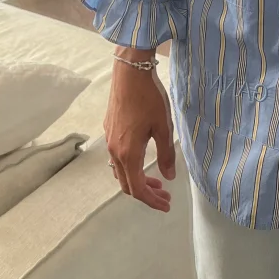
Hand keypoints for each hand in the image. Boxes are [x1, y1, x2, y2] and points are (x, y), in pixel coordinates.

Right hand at [104, 51, 175, 212]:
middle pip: (126, 184)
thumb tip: (169, 176)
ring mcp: (109, 140)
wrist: (130, 73)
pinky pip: (116, 158)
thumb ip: (166, 155)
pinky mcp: (109, 129)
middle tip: (165, 195)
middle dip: (146, 194)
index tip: (167, 205)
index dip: (152, 201)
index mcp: (128, 153)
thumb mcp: (163, 128)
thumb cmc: (149, 98)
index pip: (137, 189)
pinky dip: (130, 167)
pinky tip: (143, 160)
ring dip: (137, 180)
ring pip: (120, 171)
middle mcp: (114, 150)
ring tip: (156, 180)